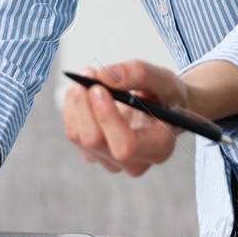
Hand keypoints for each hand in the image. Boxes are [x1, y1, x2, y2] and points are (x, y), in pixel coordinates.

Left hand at [61, 60, 189, 175]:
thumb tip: (104, 76)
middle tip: (89, 74)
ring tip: (88, 75)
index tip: (98, 88)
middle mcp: (133, 162)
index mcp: (158, 148)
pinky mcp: (91, 153)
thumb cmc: (165, 97)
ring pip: (78, 136)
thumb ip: (139, 74)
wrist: (162, 110)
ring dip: (76, 101)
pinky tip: (82, 89)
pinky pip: (71, 131)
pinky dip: (72, 105)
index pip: (126, 146)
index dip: (107, 118)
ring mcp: (109, 160)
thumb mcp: (163, 80)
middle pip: (94, 141)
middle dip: (85, 104)